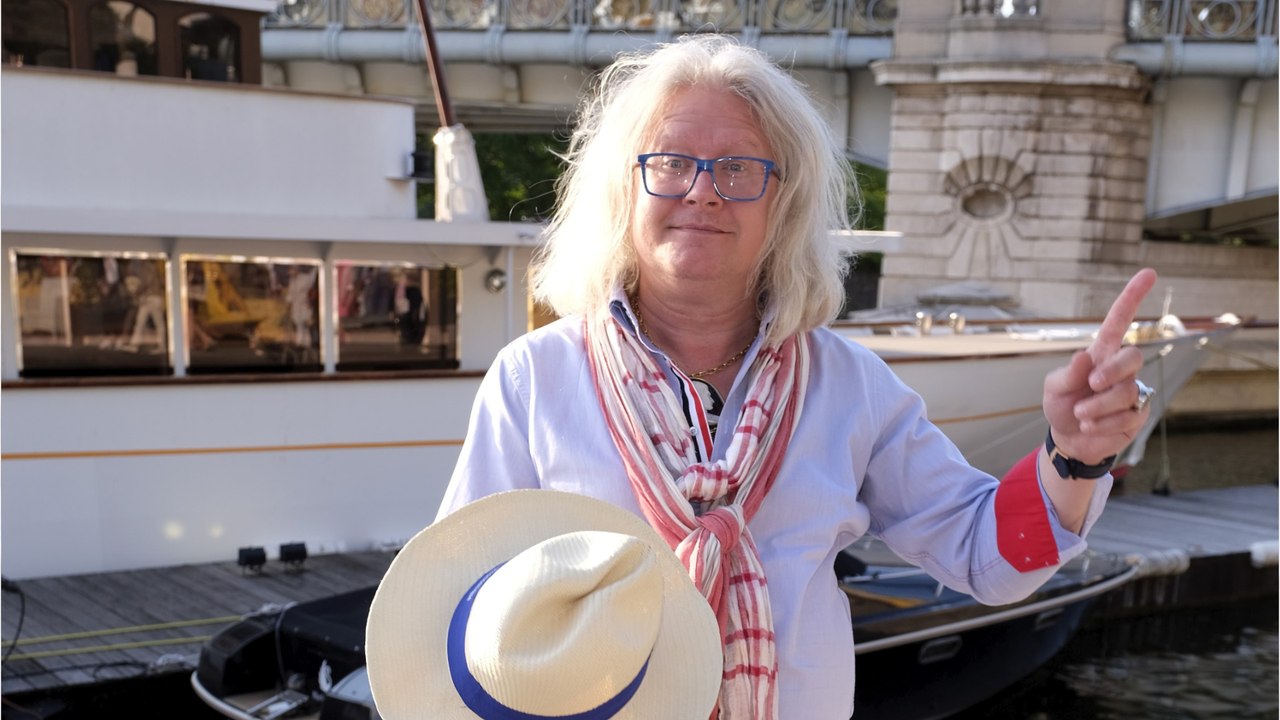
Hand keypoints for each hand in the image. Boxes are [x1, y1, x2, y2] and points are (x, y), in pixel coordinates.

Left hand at [1042, 269, 1157, 464]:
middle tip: (1092, 384)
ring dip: (1098, 406)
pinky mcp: (1138, 415)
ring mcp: (1133, 392)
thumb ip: (1068, 373)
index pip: (1119, 322)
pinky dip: (1103, 423)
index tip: (1149, 273)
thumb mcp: (1054, 388)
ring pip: (1127, 391)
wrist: (1069, 439)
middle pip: (1133, 357)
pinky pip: (1127, 416)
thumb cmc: (1062, 405)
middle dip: (1112, 371)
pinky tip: (1091, 425)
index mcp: (1101, 354)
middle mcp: (1120, 370)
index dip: (1132, 298)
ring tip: (1081, 413)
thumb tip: (1085, 356)